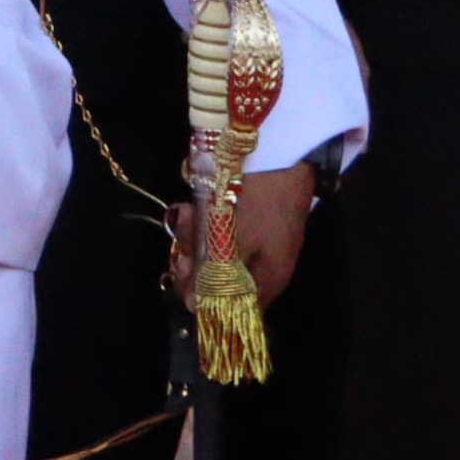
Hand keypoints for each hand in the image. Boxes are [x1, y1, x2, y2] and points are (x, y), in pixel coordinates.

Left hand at [175, 160, 319, 306]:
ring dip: (192, 236)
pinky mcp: (244, 221)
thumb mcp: (235, 240)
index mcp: (267, 280)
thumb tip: (193, 307)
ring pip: (211, 253)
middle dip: (192, 260)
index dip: (201, 295)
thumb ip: (215, 274)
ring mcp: (254, 243)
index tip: (184, 272)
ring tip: (188, 213)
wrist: (278, 152)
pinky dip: (200, 220)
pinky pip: (216, 231)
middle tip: (181, 243)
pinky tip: (192, 206)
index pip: (230, 308)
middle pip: (217, 279)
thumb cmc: (259, 200)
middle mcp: (262, 267)